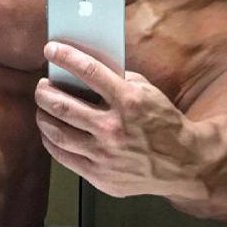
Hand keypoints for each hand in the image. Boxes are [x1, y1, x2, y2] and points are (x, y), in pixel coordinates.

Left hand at [35, 42, 207, 199]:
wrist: (185, 164)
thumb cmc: (162, 121)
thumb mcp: (146, 91)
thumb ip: (117, 78)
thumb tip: (82, 67)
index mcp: (129, 101)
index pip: (89, 71)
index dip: (65, 57)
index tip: (50, 49)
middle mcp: (114, 129)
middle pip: (62, 106)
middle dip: (44, 91)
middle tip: (41, 85)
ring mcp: (105, 155)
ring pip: (57, 132)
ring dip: (43, 115)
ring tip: (43, 107)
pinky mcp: (100, 176)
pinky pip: (63, 156)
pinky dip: (51, 140)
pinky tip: (50, 130)